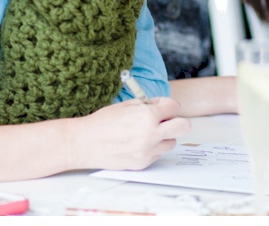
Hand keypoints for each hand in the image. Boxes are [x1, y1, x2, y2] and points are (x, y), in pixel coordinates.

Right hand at [71, 96, 189, 170]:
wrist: (84, 143)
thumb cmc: (102, 122)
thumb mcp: (127, 105)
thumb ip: (148, 104)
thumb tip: (163, 105)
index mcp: (147, 115)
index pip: (175, 107)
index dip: (168, 105)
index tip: (162, 106)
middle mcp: (151, 134)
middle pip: (184, 127)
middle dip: (176, 121)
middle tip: (165, 120)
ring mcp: (147, 151)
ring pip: (172, 142)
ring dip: (164, 136)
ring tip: (147, 133)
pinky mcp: (143, 163)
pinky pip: (158, 154)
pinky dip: (153, 148)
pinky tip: (137, 144)